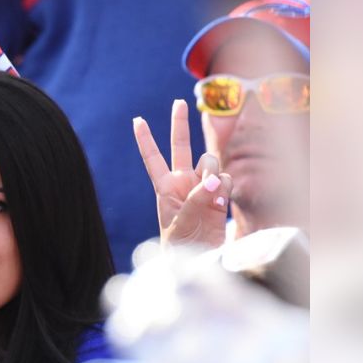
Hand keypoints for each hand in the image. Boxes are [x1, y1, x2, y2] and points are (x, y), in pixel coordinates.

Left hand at [134, 100, 231, 247]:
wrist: (203, 260)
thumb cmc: (183, 245)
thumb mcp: (183, 222)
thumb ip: (198, 199)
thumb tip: (215, 180)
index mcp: (165, 187)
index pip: (152, 159)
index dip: (145, 140)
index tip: (137, 120)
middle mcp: (183, 182)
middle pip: (181, 146)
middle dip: (179, 124)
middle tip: (178, 102)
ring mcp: (203, 186)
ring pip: (209, 162)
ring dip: (211, 174)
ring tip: (210, 198)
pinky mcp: (221, 194)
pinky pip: (225, 179)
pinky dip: (224, 188)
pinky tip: (220, 204)